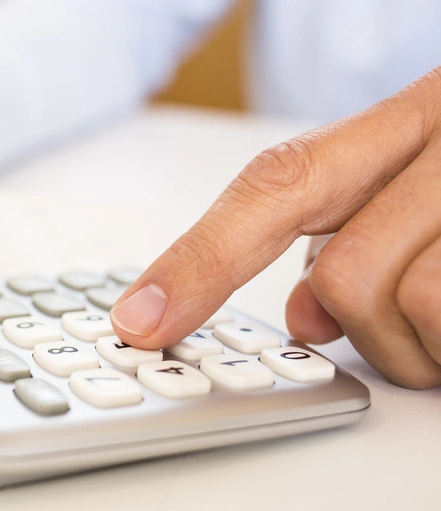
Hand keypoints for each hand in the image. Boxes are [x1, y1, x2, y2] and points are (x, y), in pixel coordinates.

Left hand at [109, 67, 440, 389]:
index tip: (143, 319)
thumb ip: (352, 232)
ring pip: (409, 308)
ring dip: (419, 346)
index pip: (276, 187)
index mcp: (411, 119)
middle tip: (395, 321)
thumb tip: (304, 316)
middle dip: (358, 321)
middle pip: (345, 274)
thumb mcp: (424, 180)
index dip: (201, 260)